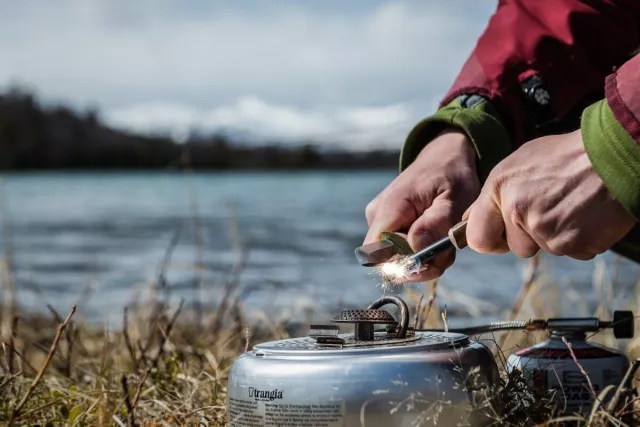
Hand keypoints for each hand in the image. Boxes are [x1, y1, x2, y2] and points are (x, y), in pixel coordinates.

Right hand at [364, 128, 479, 280]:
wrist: (443, 158)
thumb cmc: (451, 176)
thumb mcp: (455, 197)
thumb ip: (437, 223)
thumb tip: (415, 245)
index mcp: (391, 206)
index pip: (379, 253)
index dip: (405, 264)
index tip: (435, 258)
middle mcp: (376, 215)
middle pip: (388, 261)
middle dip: (420, 264)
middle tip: (447, 250)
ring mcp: (378, 221)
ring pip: (396, 259)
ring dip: (424, 258)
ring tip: (444, 238)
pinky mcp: (386, 227)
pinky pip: (399, 251)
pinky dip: (421, 251)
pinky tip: (435, 236)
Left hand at [465, 129, 635, 259]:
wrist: (614, 154)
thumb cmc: (568, 155)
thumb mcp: (520, 163)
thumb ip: (495, 194)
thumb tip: (471, 218)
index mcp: (499, 188)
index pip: (477, 237)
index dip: (490, 239)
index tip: (501, 236)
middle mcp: (516, 211)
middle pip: (515, 248)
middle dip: (529, 237)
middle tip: (550, 209)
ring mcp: (544, 229)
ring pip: (544, 249)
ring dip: (556, 236)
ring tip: (570, 206)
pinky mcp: (571, 244)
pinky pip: (570, 252)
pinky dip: (579, 239)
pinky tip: (586, 214)